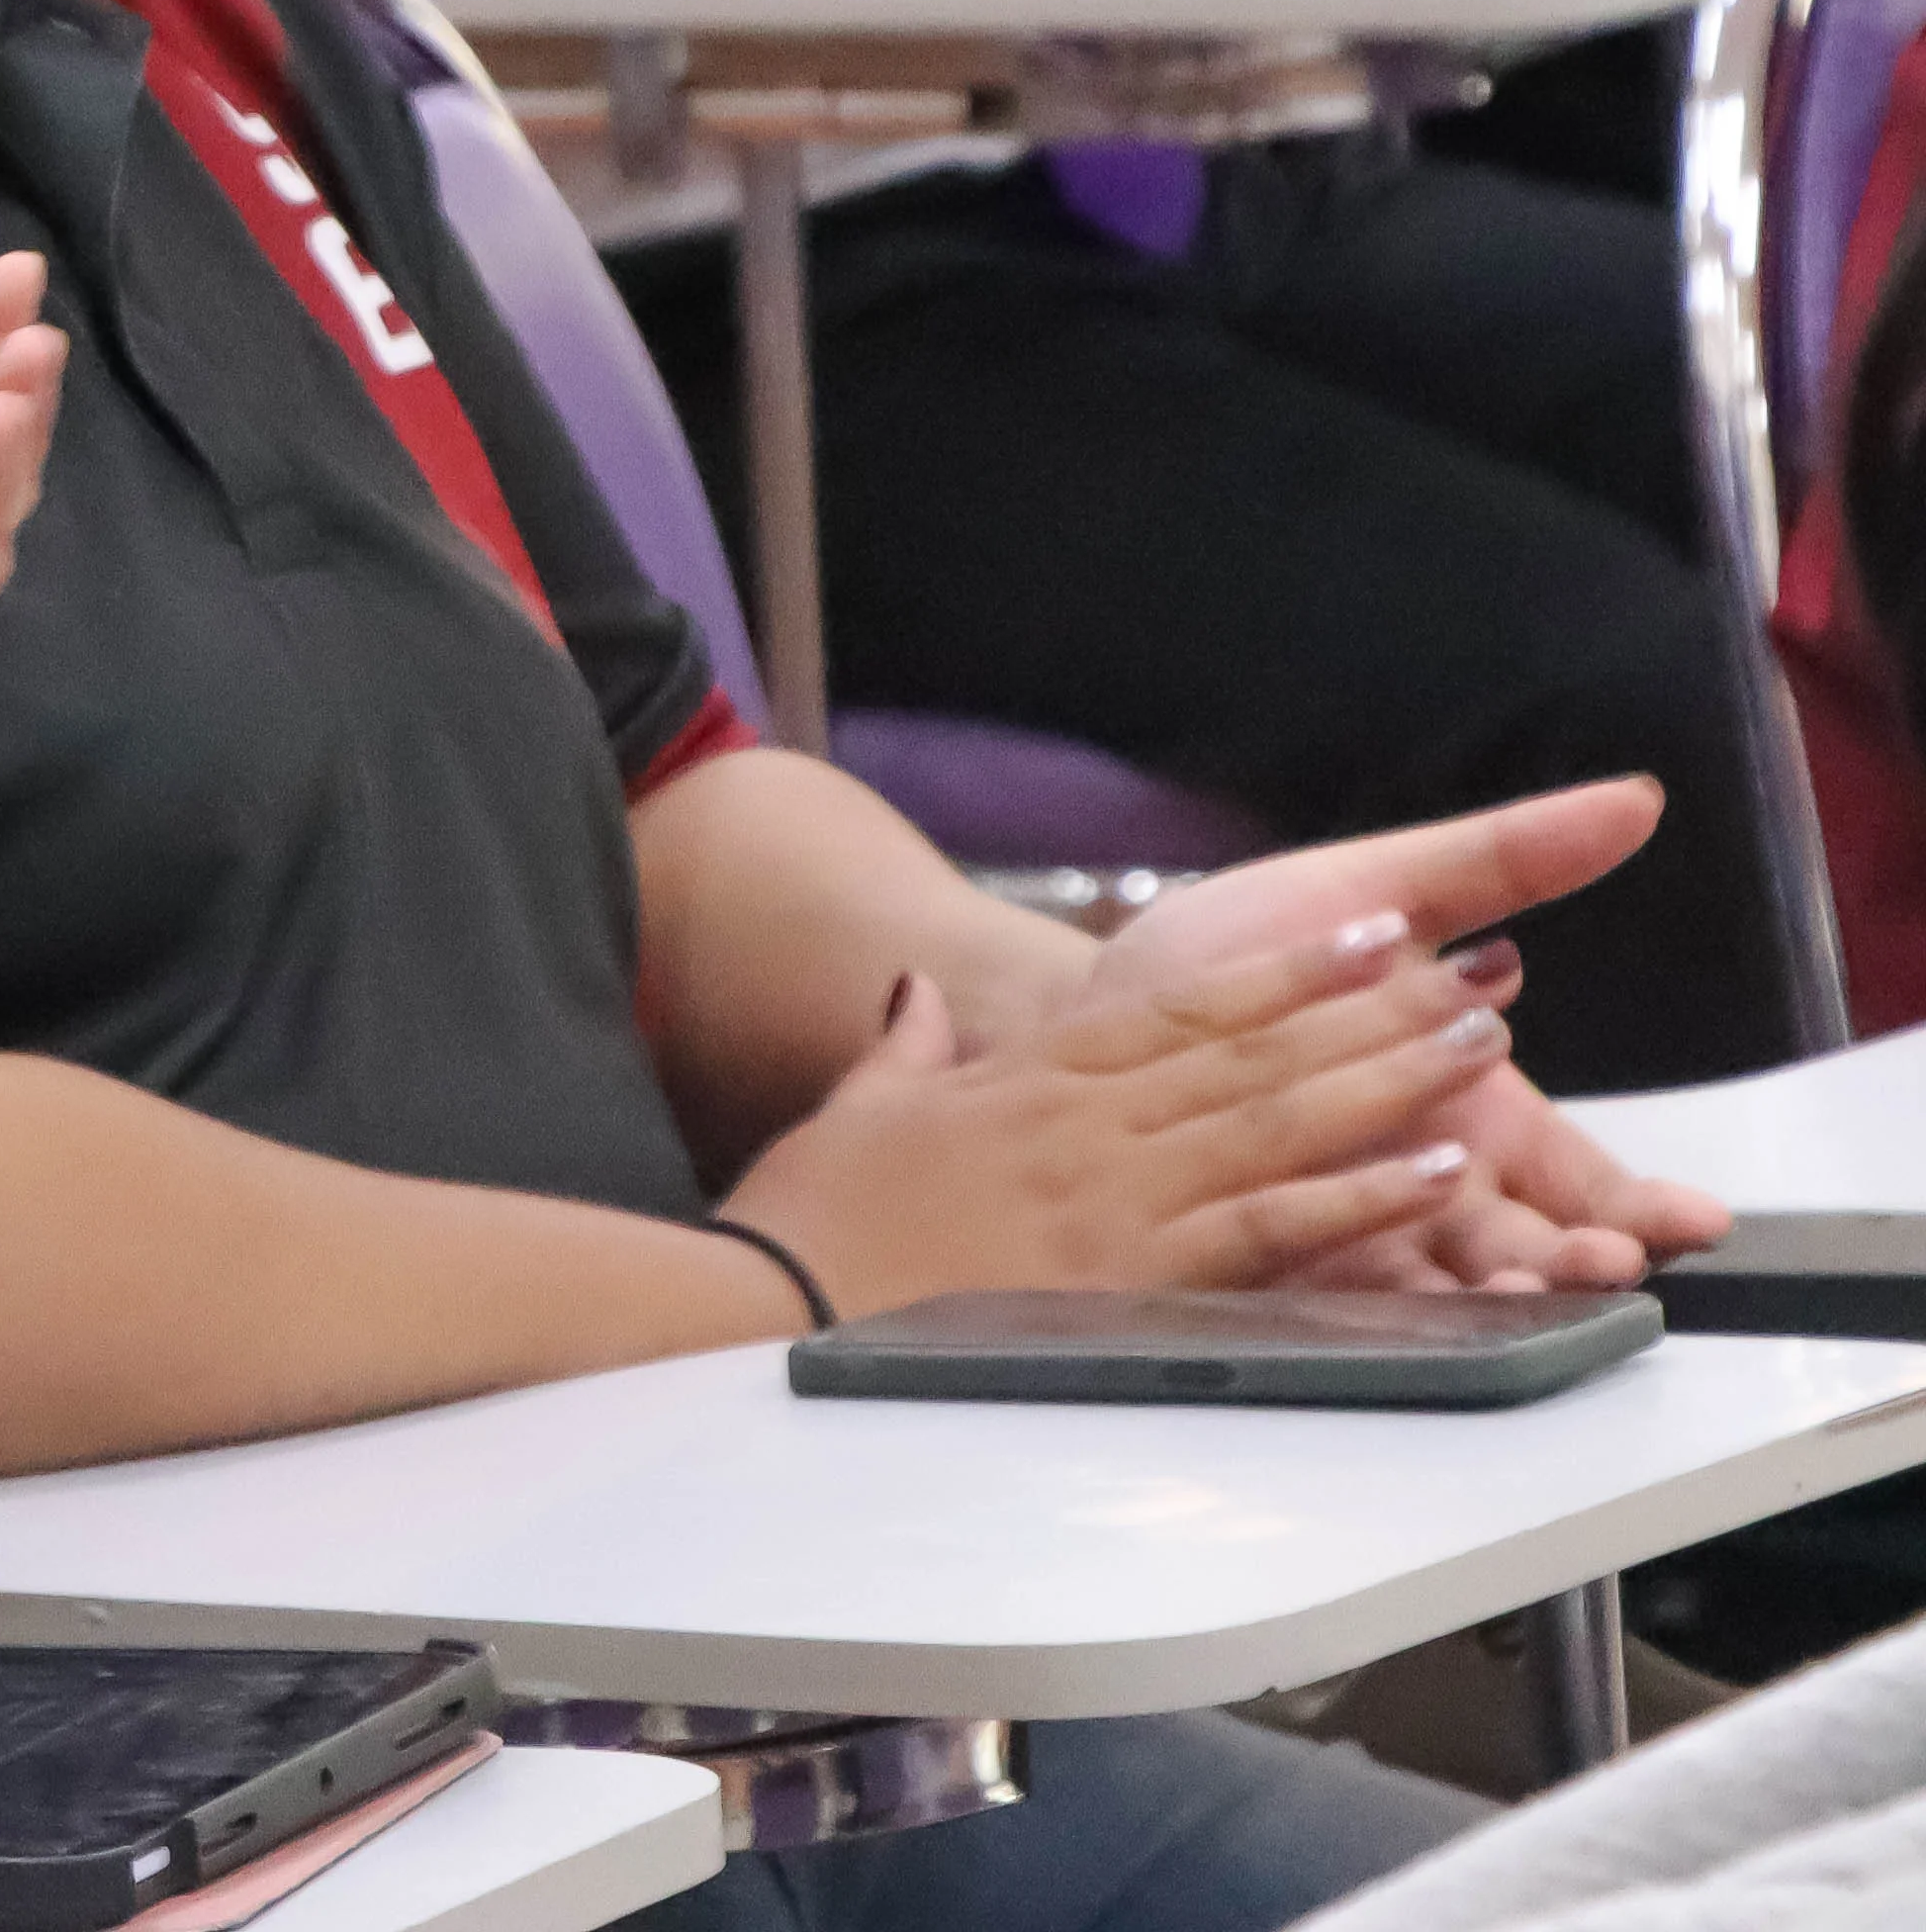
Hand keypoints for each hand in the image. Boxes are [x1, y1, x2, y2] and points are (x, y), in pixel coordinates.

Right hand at [720, 925, 1513, 1314]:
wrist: (765, 1308)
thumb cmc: (800, 1223)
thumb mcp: (847, 1114)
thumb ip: (899, 1053)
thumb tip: (916, 996)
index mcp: (1023, 1082)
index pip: (1179, 1008)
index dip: (1283, 971)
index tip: (1366, 934)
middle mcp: (1082, 1128)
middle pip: (1254, 1055)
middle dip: (1370, 1014)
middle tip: (1471, 980)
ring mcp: (1110, 1201)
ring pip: (1278, 1125)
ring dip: (1388, 1084)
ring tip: (1477, 1051)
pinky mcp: (1126, 1280)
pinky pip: (1267, 1230)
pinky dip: (1358, 1199)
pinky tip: (1432, 1176)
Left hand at [1063, 780, 1728, 1286]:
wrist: (1098, 997)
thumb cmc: (1256, 947)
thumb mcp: (1381, 889)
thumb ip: (1503, 860)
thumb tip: (1636, 798)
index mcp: (1478, 1121)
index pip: (1588, 1188)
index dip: (1647, 1207)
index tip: (1695, 1218)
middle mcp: (1426, 1192)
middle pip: (1530, 1250)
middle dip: (1579, 1260)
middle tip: (1611, 1260)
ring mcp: (1348, 1233)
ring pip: (1443, 1283)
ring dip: (1492, 1292)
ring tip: (1527, 1284)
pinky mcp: (1259, 1257)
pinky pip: (1321, 1282)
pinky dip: (1369, 1288)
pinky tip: (1397, 1281)